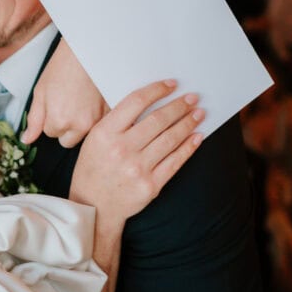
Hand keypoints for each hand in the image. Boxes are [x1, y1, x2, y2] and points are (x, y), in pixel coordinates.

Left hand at [23, 39, 107, 147]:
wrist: (86, 52)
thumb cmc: (62, 67)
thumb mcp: (40, 92)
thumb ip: (34, 120)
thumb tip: (26, 140)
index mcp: (59, 121)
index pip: (51, 133)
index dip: (51, 119)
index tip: (56, 103)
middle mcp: (80, 125)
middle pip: (68, 140)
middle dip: (66, 127)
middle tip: (68, 104)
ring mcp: (97, 120)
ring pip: (83, 134)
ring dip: (80, 124)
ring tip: (80, 102)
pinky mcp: (110, 114)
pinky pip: (98, 125)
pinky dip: (95, 117)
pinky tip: (91, 101)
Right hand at [70, 80, 203, 239]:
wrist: (93, 207)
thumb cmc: (94, 168)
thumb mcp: (94, 140)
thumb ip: (116, 121)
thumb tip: (150, 100)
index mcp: (105, 133)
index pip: (135, 102)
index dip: (157, 90)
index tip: (172, 84)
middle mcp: (121, 149)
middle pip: (158, 120)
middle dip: (179, 106)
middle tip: (192, 98)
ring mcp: (137, 169)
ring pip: (170, 139)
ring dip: (187, 123)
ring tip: (198, 113)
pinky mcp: (150, 185)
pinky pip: (175, 162)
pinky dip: (188, 147)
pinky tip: (197, 137)